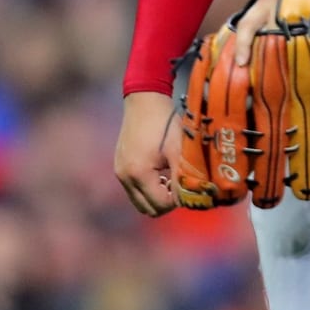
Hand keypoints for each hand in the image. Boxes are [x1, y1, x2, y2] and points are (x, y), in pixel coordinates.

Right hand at [114, 91, 180, 216]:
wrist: (145, 100)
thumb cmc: (165, 124)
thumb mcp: (178, 151)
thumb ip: (182, 177)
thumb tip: (190, 198)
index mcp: (139, 174)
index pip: (159, 205)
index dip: (176, 201)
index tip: (186, 187)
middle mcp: (125, 177)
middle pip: (147, 208)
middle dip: (166, 202)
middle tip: (179, 186)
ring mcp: (119, 172)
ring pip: (139, 200)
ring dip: (156, 195)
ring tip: (170, 177)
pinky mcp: (119, 165)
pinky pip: (134, 188)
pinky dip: (148, 186)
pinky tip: (160, 170)